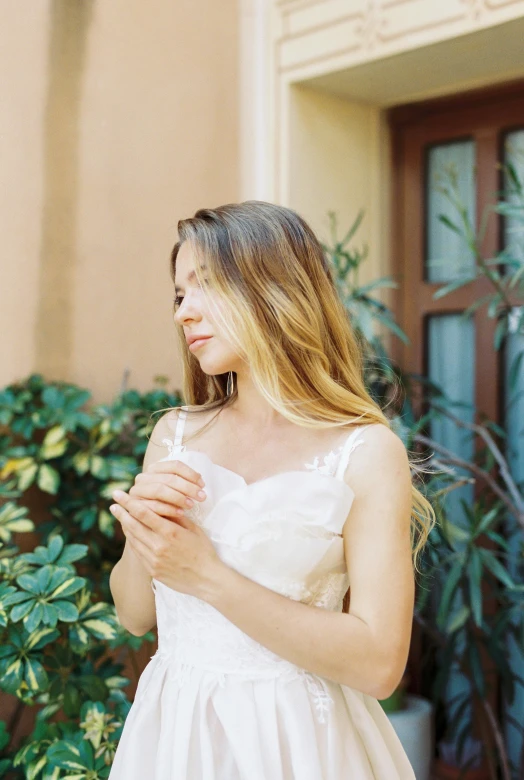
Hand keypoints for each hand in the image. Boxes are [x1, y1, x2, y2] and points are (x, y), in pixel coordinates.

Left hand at [109, 490, 225, 600]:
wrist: (207, 579)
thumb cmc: (203, 551)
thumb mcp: (194, 529)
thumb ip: (176, 517)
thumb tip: (161, 506)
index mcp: (170, 533)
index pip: (143, 513)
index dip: (128, 502)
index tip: (118, 494)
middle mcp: (158, 546)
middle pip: (133, 526)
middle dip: (121, 513)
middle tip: (113, 503)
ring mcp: (153, 560)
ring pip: (133, 539)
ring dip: (125, 526)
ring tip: (121, 517)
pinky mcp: (152, 570)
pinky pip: (138, 552)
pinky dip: (133, 540)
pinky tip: (131, 534)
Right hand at [128, 458, 207, 520]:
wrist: (149, 524)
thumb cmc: (167, 505)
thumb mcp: (175, 491)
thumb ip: (183, 483)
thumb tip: (201, 481)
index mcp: (154, 468)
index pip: (175, 465)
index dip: (191, 474)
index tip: (203, 484)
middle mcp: (143, 477)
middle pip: (168, 478)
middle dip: (188, 487)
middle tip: (202, 497)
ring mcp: (137, 491)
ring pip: (159, 490)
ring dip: (178, 497)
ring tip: (192, 505)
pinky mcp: (134, 505)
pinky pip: (152, 505)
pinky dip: (168, 509)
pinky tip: (181, 513)